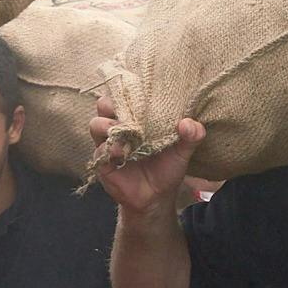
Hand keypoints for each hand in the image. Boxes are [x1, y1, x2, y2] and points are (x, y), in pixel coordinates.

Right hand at [90, 91, 203, 216]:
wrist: (156, 197)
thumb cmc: (167, 169)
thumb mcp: (182, 152)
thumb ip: (192, 136)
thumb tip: (190, 123)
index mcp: (137, 118)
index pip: (126, 95)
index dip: (129, 91)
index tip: (142, 94)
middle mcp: (119, 127)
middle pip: (104, 103)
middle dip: (113, 104)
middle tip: (131, 114)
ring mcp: (108, 142)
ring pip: (96, 123)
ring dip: (110, 126)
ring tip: (130, 137)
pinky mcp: (102, 160)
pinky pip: (99, 149)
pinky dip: (111, 149)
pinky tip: (124, 155)